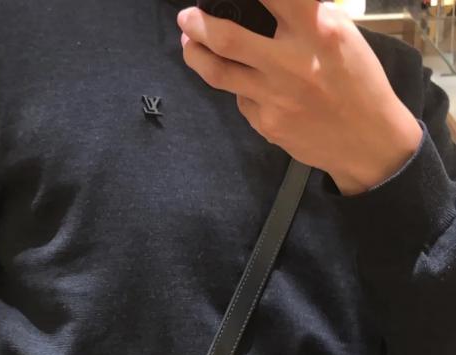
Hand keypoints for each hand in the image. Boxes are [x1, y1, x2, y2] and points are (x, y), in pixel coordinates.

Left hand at [176, 1, 423, 194]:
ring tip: (190, 43)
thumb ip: (306, 16)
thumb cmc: (358, 80)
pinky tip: (244, 82)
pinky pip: (240, 98)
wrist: (367, 140)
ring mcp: (274, 96)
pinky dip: (238, 87)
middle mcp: (290, 62)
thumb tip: (268, 6)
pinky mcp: (266, 123)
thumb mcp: (342, 35)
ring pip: (218, 72)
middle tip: (186, 17)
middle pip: (226, 38)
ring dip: (196, 55)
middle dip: (198, 23)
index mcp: (317, 30)